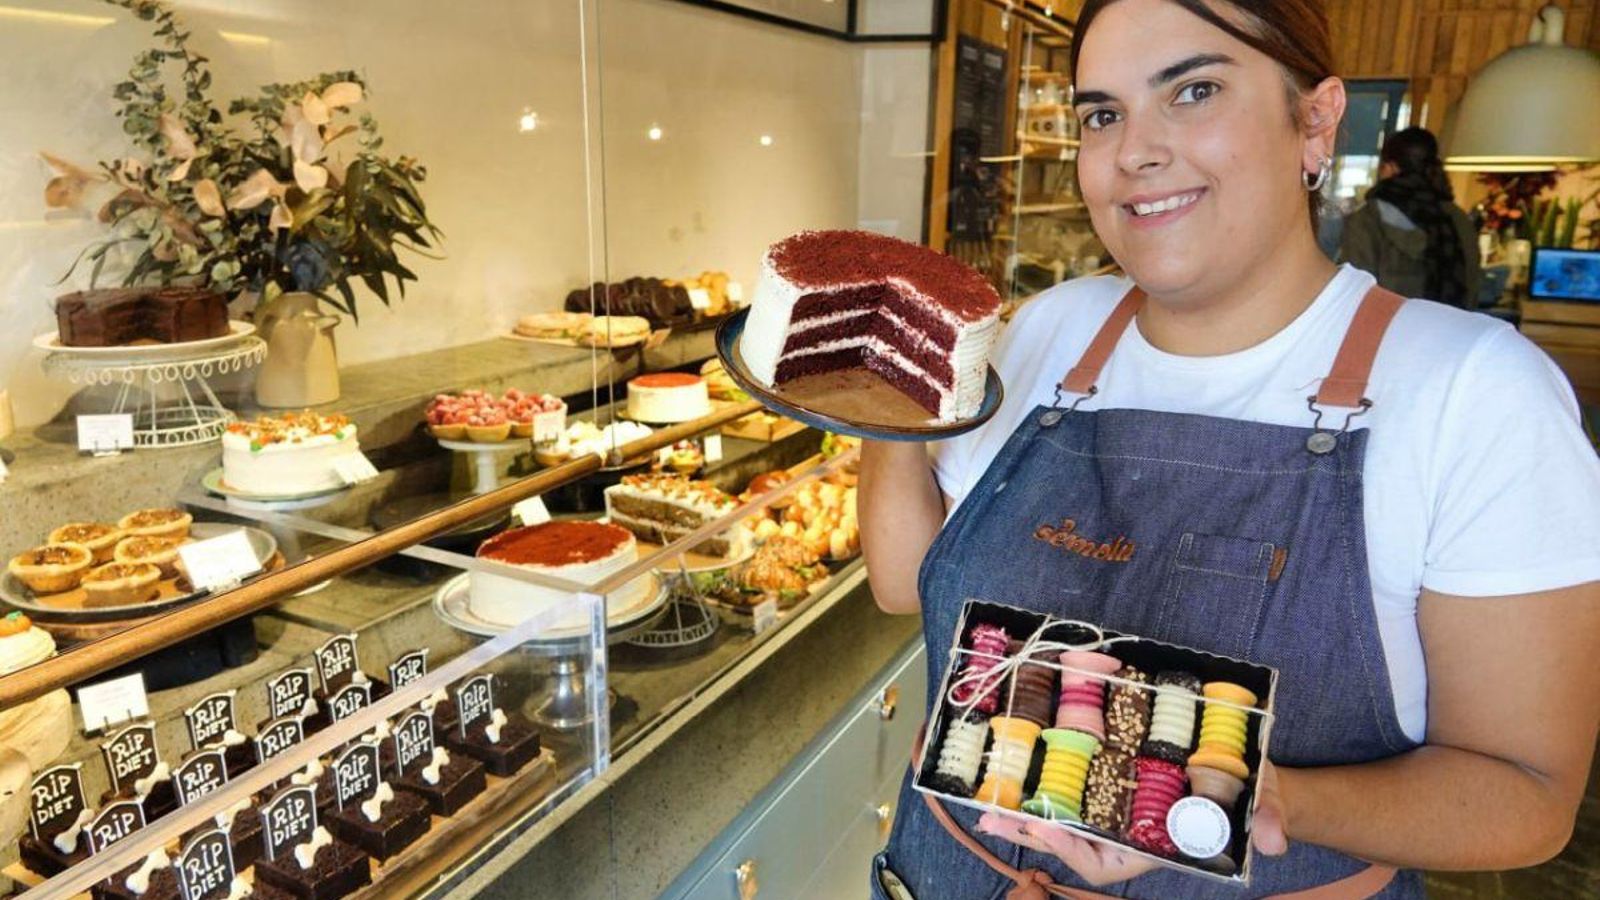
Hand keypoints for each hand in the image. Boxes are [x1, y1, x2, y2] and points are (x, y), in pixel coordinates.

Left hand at [974, 758, 1290, 886]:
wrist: (1250, 771)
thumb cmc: (1254, 793)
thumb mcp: (1264, 800)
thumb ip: (1268, 818)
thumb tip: (1276, 841)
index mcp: (1157, 846)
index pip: (1105, 863)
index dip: (1075, 848)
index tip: (1048, 827)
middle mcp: (1129, 834)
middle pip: (1069, 844)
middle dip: (1031, 832)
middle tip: (991, 815)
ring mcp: (1116, 810)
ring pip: (1062, 819)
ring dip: (1025, 812)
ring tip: (987, 802)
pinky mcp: (1110, 782)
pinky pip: (1071, 791)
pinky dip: (1044, 782)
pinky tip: (1017, 769)